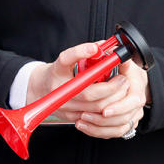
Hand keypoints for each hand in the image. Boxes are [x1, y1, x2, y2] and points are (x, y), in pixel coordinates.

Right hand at [27, 41, 148, 138]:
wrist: (40, 90)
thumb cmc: (57, 73)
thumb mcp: (66, 61)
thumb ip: (83, 53)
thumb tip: (103, 45)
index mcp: (57, 71)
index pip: (66, 59)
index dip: (80, 52)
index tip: (94, 48)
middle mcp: (59, 89)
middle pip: (88, 92)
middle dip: (111, 87)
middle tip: (123, 79)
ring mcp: (65, 106)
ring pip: (95, 107)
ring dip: (113, 99)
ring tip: (122, 89)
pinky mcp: (71, 117)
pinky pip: (95, 118)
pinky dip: (107, 110)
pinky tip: (115, 102)